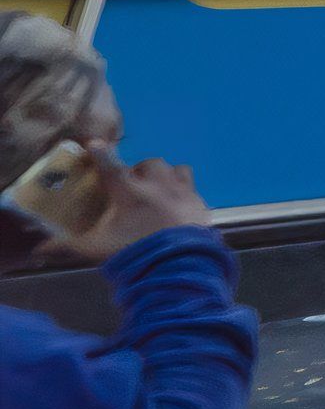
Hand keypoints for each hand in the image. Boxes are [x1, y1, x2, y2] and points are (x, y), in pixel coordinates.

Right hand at [68, 158, 208, 259]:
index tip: (95, 144)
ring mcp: (181, 191)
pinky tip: (177, 204)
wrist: (177, 264)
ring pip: (174, 168)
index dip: (101, 153)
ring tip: (157, 190)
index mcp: (128, 191)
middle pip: (148, 163)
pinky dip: (183, 190)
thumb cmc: (132, 252)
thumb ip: (67, 245)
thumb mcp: (95, 248)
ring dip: (164, 175)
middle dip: (139, 170)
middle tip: (133, 186)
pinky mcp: (200, 202)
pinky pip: (192, 185)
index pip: (110, 165)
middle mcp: (156, 184)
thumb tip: (40, 249)